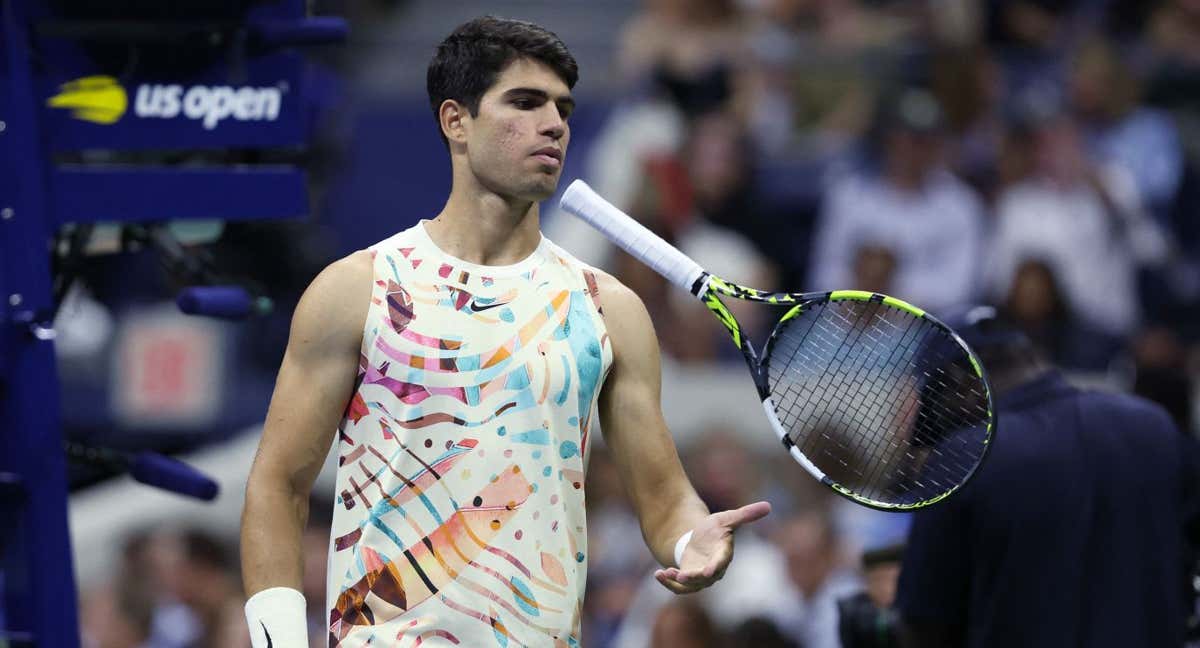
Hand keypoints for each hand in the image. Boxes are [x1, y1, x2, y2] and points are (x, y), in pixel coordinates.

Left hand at [654, 501, 770, 593]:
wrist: (698, 540)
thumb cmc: (715, 530)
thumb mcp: (727, 519)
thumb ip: (746, 514)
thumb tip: (768, 505)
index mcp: (723, 555)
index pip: (721, 562)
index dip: (715, 566)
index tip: (709, 570)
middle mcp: (713, 569)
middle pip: (704, 577)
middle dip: (694, 578)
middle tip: (683, 576)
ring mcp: (700, 577)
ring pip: (690, 585)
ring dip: (678, 581)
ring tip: (665, 573)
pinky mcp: (687, 580)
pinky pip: (679, 587)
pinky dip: (668, 582)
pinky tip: (658, 574)